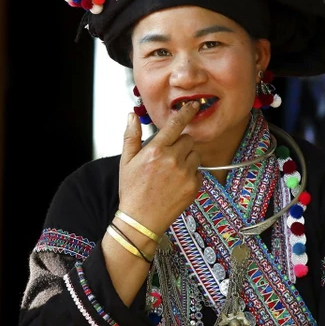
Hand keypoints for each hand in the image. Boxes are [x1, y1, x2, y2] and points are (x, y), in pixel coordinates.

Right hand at [118, 101, 201, 234]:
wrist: (141, 219)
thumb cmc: (132, 190)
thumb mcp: (126, 162)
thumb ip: (131, 136)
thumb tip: (131, 116)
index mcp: (155, 150)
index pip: (175, 124)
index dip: (186, 112)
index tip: (193, 105)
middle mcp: (172, 159)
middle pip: (188, 139)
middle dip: (180, 144)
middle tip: (168, 157)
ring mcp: (185, 173)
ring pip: (195, 154)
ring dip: (187, 158)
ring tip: (171, 171)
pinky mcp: (194, 186)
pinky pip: (199, 171)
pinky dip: (191, 174)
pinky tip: (176, 183)